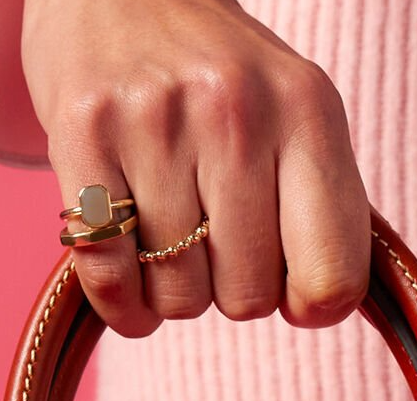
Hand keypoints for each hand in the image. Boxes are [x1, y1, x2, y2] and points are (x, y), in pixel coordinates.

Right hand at [21, 0, 371, 335]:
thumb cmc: (218, 76)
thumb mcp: (295, 115)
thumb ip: (321, 205)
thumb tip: (323, 308)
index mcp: (308, 111)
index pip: (332, 278)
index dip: (311, 306)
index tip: (289, 287)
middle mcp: (235, 111)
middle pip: (248, 298)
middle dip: (231, 292)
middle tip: (214, 246)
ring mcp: (156, 120)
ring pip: (178, 297)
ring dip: (171, 292)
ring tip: (168, 241)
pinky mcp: (84, 132)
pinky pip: (110, 278)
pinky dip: (120, 303)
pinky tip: (126, 279)